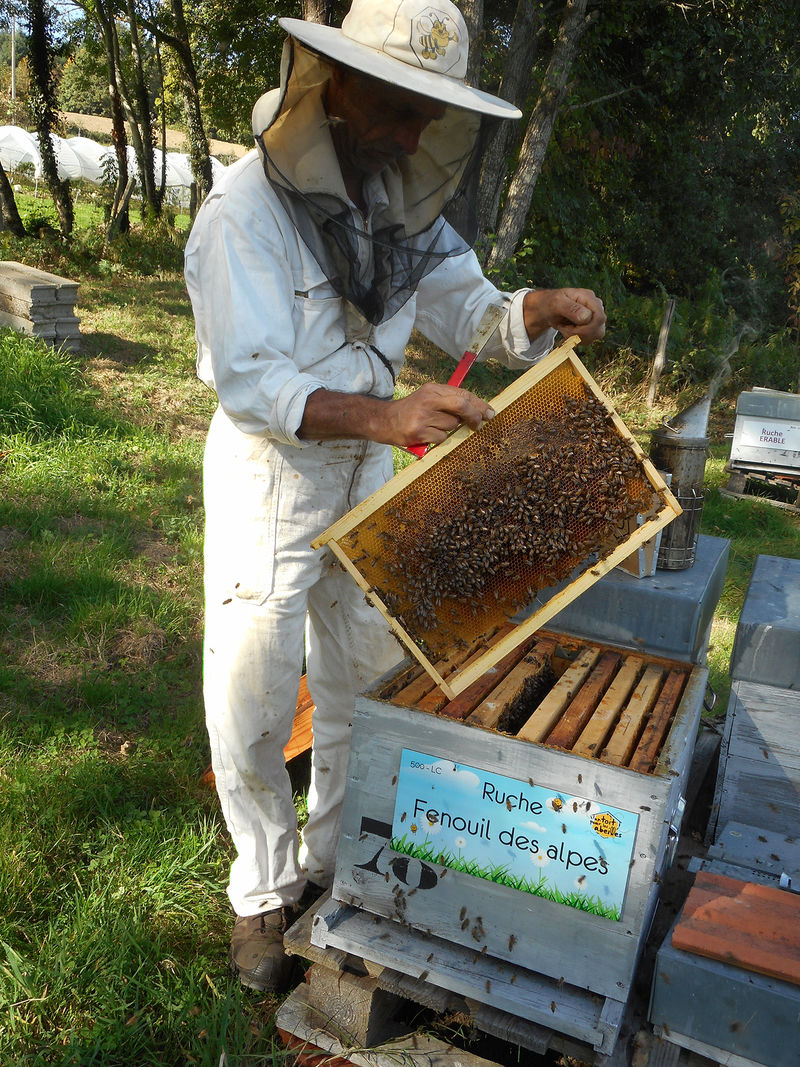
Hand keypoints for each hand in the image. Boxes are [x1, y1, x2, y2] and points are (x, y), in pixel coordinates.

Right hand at [298, 383, 493, 447]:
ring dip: (449, 430)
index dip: (479, 404)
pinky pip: (441, 438)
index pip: (462, 394)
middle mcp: (428, 399)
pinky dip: (438, 439)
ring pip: (452, 425)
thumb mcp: (427, 398)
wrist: (382, 420)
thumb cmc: (409, 411)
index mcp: (433, 389)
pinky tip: (426, 435)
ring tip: (433, 427)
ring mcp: (423, 416)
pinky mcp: (418, 432)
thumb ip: (448, 401)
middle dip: (475, 416)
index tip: (490, 413)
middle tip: (479, 424)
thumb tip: (477, 410)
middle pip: (462, 406)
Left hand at [522, 288, 605, 342]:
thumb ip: (571, 308)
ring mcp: (595, 317)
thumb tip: (587, 317)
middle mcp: (595, 307)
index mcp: (589, 297)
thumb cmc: (551, 303)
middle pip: (598, 329)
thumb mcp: (556, 303)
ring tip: (565, 328)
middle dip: (579, 333)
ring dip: (577, 337)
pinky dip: (577, 339)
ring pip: (595, 335)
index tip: (567, 326)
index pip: (599, 318)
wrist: (547, 309)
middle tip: (564, 328)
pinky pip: (589, 339)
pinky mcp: (592, 326)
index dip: (585, 328)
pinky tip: (568, 331)